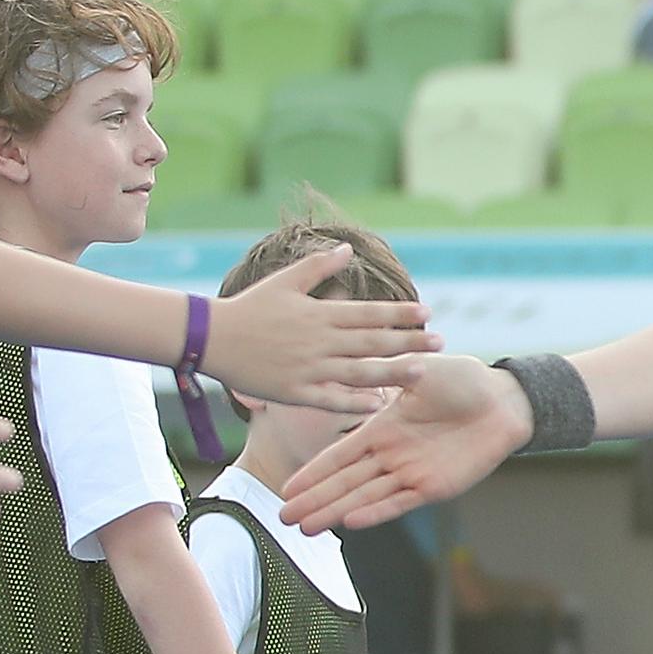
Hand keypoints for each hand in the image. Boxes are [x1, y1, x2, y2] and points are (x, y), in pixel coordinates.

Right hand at [201, 244, 438, 411]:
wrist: (212, 338)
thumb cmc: (249, 307)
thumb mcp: (285, 281)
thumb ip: (319, 267)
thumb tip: (348, 250)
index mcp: (320, 313)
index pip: (369, 312)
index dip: (400, 313)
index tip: (428, 314)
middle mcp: (319, 340)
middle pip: (373, 342)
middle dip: (410, 342)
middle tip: (440, 342)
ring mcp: (309, 368)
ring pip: (360, 371)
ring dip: (393, 371)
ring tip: (422, 371)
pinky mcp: (295, 392)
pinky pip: (331, 400)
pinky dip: (356, 402)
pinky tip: (379, 403)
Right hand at [281, 354, 531, 530]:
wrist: (502, 400)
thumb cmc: (462, 380)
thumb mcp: (416, 372)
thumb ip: (384, 376)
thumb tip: (353, 363)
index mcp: (382, 427)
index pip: (339, 455)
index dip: (313, 472)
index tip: (286, 487)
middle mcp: (391, 454)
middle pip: (344, 482)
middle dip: (314, 500)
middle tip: (283, 518)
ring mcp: (410, 472)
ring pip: (365, 496)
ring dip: (335, 512)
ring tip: (306, 528)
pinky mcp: (434, 487)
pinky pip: (398, 502)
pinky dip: (375, 512)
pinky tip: (350, 521)